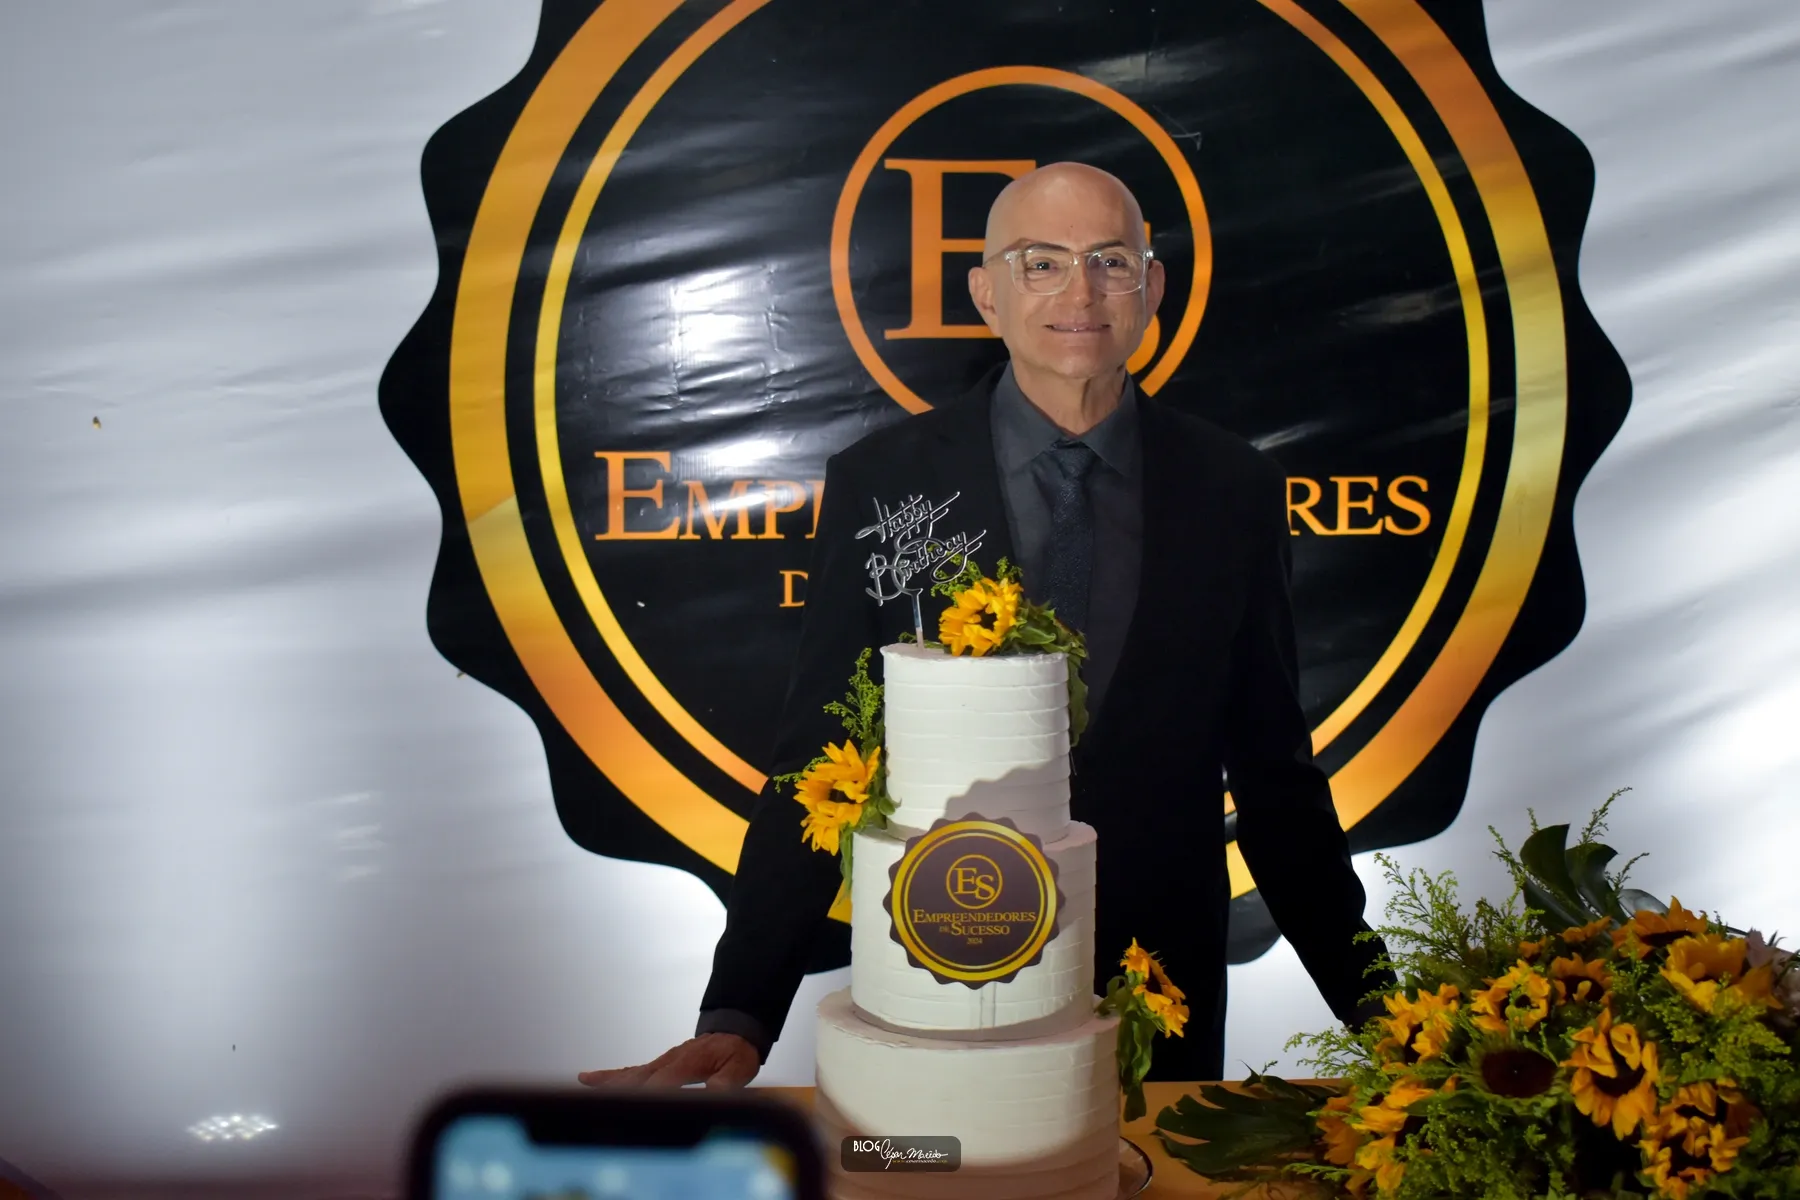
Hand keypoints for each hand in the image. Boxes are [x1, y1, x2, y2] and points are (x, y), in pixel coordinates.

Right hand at [577, 1033, 760, 1089]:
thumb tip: (713, 1093)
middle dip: (620, 1094)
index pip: (663, 1083)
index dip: (649, 1096)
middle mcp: (669, 1060)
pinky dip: (609, 1077)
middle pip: (639, 1079)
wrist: (734, 1031)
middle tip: (597, 1107)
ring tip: (583, 1087)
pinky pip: (630, 1072)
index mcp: (688, 1063)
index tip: (634, 1110)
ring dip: (608, 1084)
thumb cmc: (736, 1052)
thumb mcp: (739, 1068)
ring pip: (630, 1075)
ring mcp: (661, 1062)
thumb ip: (725, 1082)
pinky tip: (588, 1079)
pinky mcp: (657, 1066)